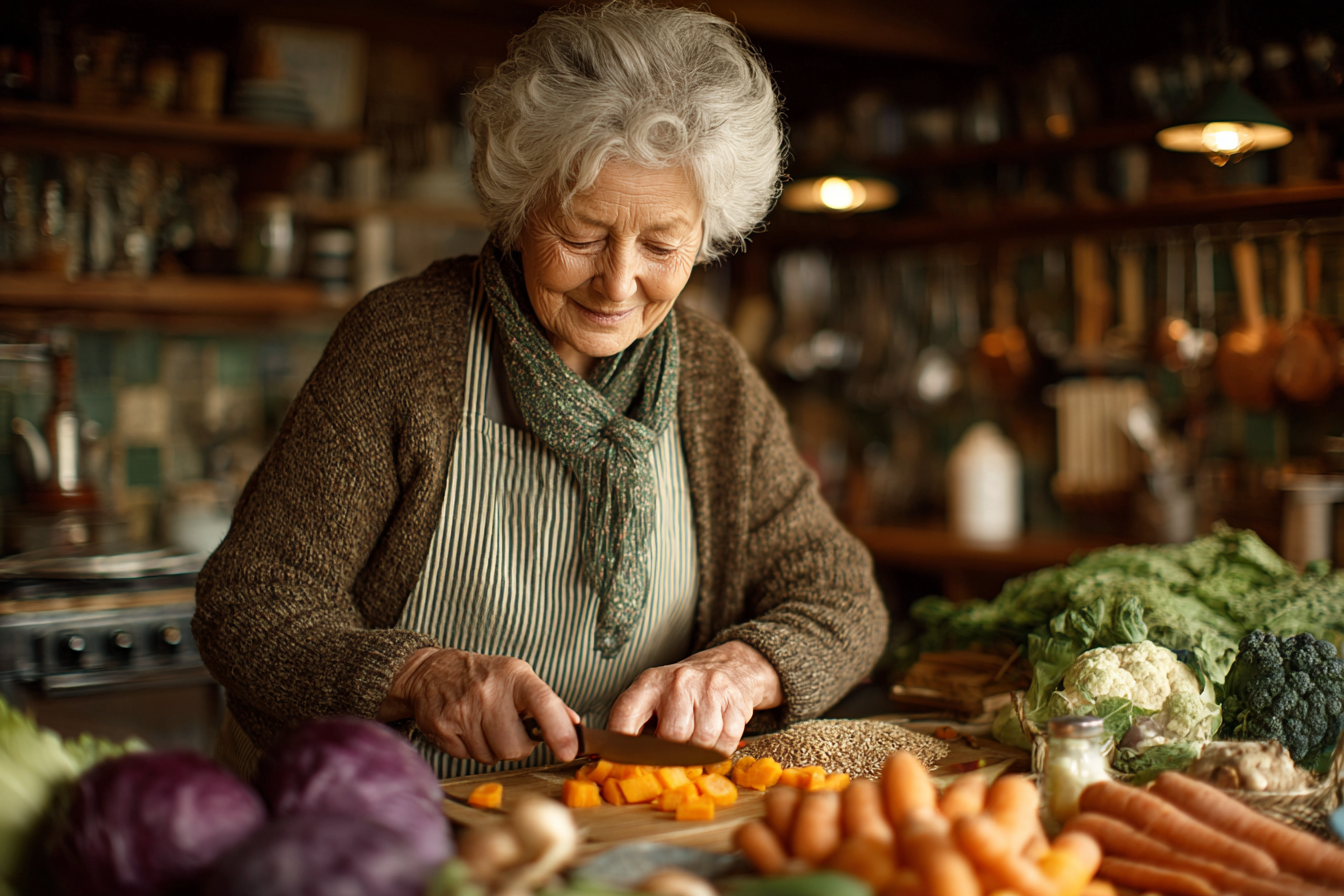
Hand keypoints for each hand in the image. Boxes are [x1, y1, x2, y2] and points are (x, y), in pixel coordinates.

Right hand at [378, 647, 580, 764]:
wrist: (431, 673)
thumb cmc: (483, 676)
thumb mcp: (517, 677)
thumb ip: (547, 702)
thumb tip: (574, 724)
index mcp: (514, 676)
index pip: (543, 703)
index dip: (559, 731)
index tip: (568, 751)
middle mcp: (488, 692)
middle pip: (515, 747)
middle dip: (515, 745)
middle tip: (506, 726)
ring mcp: (462, 711)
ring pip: (491, 757)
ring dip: (491, 748)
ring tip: (482, 724)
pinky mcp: (442, 728)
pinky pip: (467, 758)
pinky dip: (470, 749)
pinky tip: (465, 729)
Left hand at [606, 641, 781, 755]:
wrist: (727, 666)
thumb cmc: (682, 693)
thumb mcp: (653, 699)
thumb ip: (635, 728)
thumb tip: (617, 768)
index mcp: (649, 682)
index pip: (626, 714)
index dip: (623, 746)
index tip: (627, 765)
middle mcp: (678, 680)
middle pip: (672, 736)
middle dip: (672, 754)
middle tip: (673, 758)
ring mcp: (709, 687)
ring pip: (702, 741)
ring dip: (700, 753)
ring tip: (696, 745)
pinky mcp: (734, 699)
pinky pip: (727, 742)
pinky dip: (720, 751)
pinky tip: (715, 740)